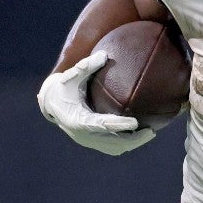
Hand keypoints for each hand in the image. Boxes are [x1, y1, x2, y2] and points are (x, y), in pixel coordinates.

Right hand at [37, 51, 155, 155]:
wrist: (51, 103)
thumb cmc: (64, 87)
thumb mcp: (71, 76)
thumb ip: (86, 66)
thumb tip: (105, 54)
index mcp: (77, 120)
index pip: (101, 125)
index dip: (118, 125)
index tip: (135, 122)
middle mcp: (83, 135)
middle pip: (112, 143)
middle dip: (132, 139)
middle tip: (151, 131)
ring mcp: (88, 141)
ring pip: (114, 148)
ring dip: (133, 143)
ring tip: (150, 133)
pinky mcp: (93, 142)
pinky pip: (112, 147)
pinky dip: (127, 143)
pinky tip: (141, 134)